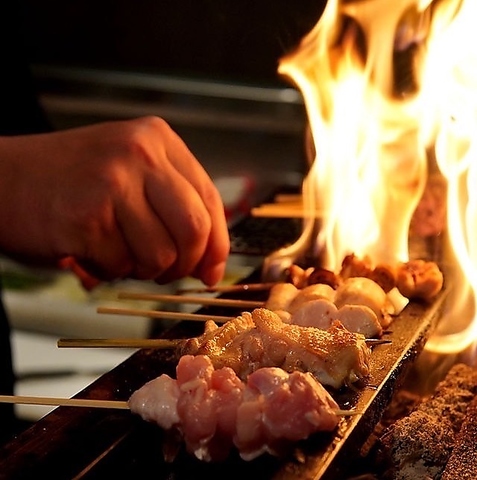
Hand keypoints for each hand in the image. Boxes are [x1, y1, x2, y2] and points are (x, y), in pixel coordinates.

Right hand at [0, 116, 229, 285]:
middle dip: (186, 263)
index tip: (210, 270)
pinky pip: (121, 266)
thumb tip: (211, 267)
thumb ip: (175, 210)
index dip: (216, 244)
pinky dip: (109, 271)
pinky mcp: (86, 217)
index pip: (210, 199)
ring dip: (143, 270)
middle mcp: (140, 153)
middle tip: (166, 271)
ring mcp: (112, 183)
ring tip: (118, 252)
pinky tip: (90, 251)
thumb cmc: (72, 182)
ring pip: (162, 255)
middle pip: (195, 229)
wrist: (1, 177)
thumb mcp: (132, 175)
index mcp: (157, 140)